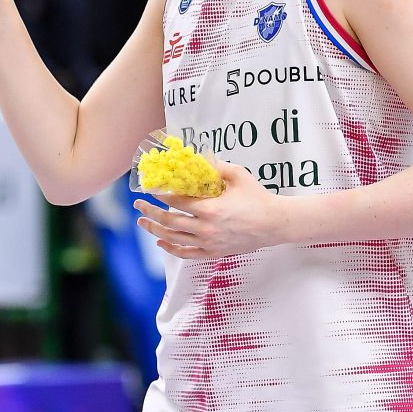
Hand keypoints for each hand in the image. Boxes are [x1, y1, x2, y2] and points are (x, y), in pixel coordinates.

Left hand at [131, 162, 284, 258]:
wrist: (274, 224)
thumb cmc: (258, 198)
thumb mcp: (238, 175)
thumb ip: (216, 166)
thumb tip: (198, 157)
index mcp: (210, 208)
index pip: (176, 201)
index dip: (160, 194)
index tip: (149, 188)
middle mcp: (206, 228)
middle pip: (169, 220)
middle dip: (150, 212)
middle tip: (138, 204)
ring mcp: (209, 243)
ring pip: (174, 238)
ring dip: (155, 229)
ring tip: (142, 222)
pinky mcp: (214, 252)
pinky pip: (187, 253)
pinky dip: (171, 248)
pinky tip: (161, 242)